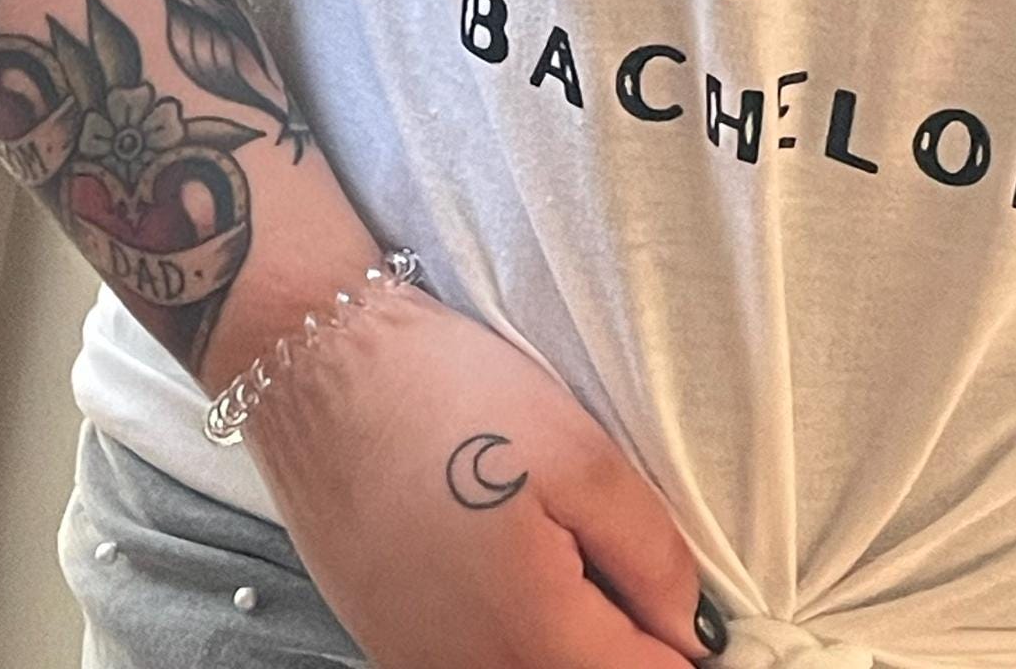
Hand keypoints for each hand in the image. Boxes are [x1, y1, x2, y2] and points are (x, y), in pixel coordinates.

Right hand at [236, 280, 719, 668]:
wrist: (322, 375)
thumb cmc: (449, 401)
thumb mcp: (582, 457)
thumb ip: (650, 556)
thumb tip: (693, 629)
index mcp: (531, 639)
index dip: (685, 642)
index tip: (693, 599)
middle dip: (624, 639)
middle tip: (629, 563)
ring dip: (570, 638)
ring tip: (565, 550)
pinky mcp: (394, 650)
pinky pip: (482, 662)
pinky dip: (517, 632)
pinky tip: (514, 562)